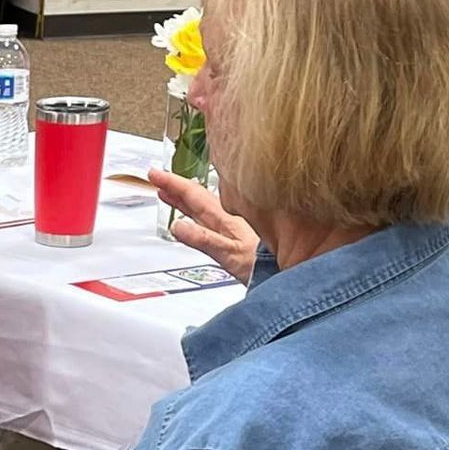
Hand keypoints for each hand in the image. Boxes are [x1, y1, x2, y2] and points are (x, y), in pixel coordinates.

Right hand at [152, 167, 258, 284]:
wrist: (293, 274)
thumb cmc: (268, 265)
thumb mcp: (231, 254)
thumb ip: (204, 240)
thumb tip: (177, 227)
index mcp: (225, 219)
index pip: (193, 195)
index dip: (173, 184)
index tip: (155, 175)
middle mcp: (229, 220)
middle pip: (197, 198)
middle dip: (175, 187)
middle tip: (156, 178)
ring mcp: (234, 228)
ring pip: (203, 207)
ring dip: (184, 199)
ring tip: (168, 194)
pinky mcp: (238, 238)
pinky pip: (211, 219)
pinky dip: (197, 214)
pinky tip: (196, 217)